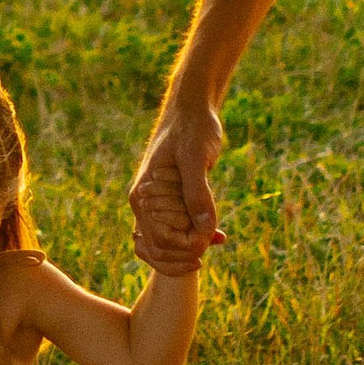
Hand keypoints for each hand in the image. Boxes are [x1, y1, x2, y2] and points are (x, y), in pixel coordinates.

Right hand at [130, 94, 227, 270]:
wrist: (192, 110)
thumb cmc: (193, 128)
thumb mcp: (196, 157)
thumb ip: (198, 192)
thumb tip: (205, 228)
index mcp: (143, 195)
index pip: (159, 241)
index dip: (186, 246)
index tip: (212, 238)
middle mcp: (143, 204)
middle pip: (157, 249)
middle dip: (186, 253)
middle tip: (216, 240)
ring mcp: (154, 204)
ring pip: (163, 245)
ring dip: (189, 249)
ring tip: (217, 239)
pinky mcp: (168, 201)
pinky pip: (175, 231)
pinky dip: (194, 237)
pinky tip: (219, 235)